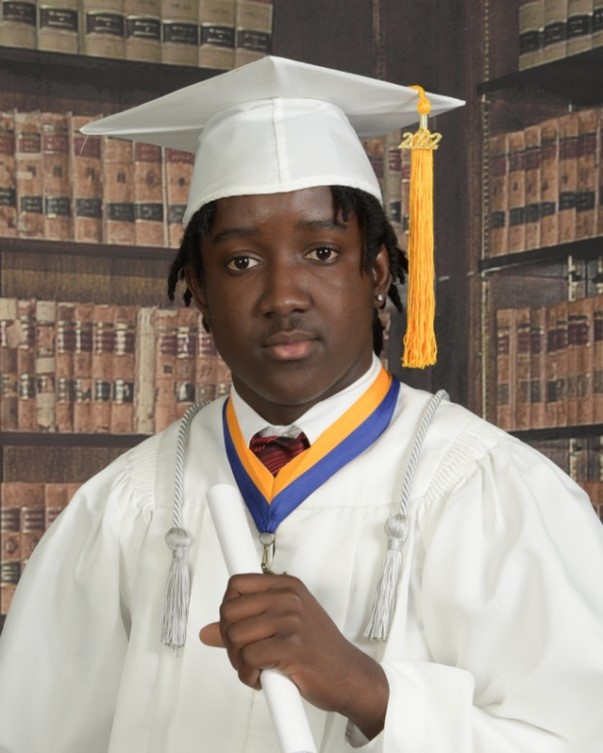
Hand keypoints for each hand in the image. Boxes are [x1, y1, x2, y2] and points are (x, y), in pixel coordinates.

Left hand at [199, 573, 388, 739]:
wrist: (350, 675)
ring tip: (255, 669)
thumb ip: (246, 625)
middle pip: (229, 611)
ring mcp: (291, 621)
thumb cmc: (318, 650)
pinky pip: (248, 659)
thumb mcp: (285, 626)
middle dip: (228, 640)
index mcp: (287, 586)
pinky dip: (248, 676)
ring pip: (234, 637)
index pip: (236, 584)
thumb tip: (206, 632)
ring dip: (238, 662)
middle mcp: (289, 598)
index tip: (234, 628)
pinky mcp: (292, 647)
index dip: (227, 609)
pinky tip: (262, 679)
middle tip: (244, 656)